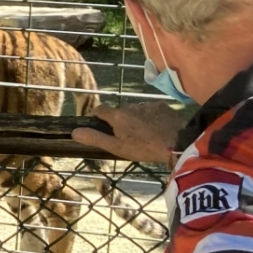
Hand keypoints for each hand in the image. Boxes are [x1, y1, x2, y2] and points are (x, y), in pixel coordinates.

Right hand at [72, 102, 188, 164]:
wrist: (178, 143)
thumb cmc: (144, 148)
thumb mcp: (117, 147)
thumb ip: (96, 138)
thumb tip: (74, 131)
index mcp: (117, 115)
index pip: (100, 109)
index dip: (98, 117)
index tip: (101, 126)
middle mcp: (130, 105)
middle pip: (119, 111)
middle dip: (120, 120)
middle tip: (127, 136)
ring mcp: (147, 104)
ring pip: (136, 110)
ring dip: (136, 118)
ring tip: (145, 133)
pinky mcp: (162, 105)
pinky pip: (151, 109)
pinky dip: (151, 116)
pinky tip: (158, 127)